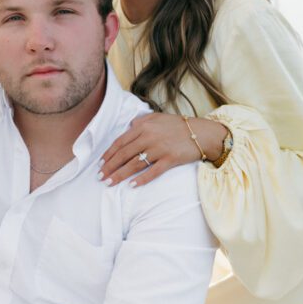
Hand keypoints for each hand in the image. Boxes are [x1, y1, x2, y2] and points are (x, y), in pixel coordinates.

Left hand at [99, 114, 226, 186]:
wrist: (202, 133)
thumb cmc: (178, 126)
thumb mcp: (157, 117)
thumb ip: (140, 121)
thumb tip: (127, 127)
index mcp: (143, 126)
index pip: (120, 142)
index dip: (108, 154)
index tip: (100, 164)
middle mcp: (149, 137)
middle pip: (124, 154)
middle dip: (110, 167)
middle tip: (100, 177)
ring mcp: (160, 149)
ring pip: (135, 164)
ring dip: (120, 175)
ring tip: (109, 183)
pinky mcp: (170, 159)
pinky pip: (153, 172)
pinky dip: (142, 179)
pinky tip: (132, 186)